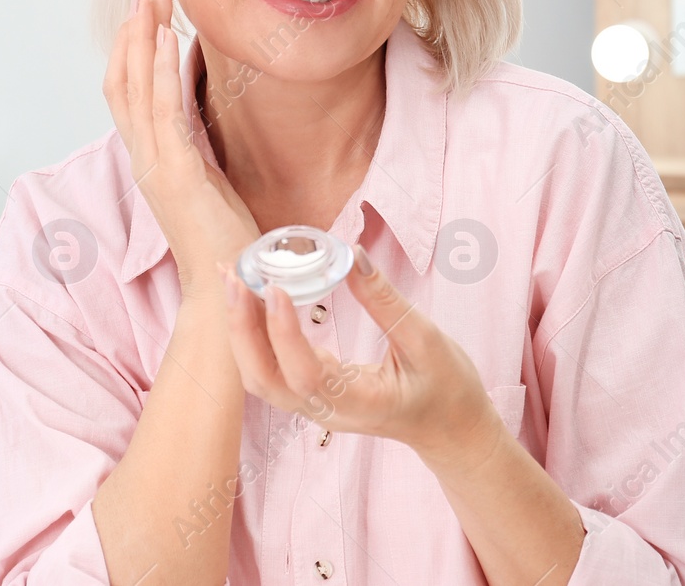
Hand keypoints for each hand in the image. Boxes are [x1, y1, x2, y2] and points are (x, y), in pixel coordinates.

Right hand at [103, 0, 260, 299]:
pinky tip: (167, 37)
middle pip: (123, 80)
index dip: (132, 48)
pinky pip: (163, 111)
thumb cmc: (223, 245)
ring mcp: (157, 165)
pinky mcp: (178, 173)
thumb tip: (201, 126)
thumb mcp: (208, 186)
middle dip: (133, 28)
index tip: (147, 8)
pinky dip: (160, 70)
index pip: (129, 93)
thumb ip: (196, 154)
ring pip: (136, 87)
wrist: (225, 293)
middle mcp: (145, 159)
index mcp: (152, 161)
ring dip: (142, 35)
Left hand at [218, 245, 503, 471]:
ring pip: (258, 377)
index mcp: (360, 403)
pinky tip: (249, 296)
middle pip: (264, 379)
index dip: (283, 331)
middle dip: (241, 326)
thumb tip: (352, 254)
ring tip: (232, 277)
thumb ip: (386, 301)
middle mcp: (327, 411)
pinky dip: (250, 333)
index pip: (306, 373)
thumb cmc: (448, 388)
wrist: (452, 429)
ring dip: (239, 329)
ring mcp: (314, 407)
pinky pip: (268, 368)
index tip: (275, 285)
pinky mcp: (311, 395)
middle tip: (233, 273)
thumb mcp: (427, 341)